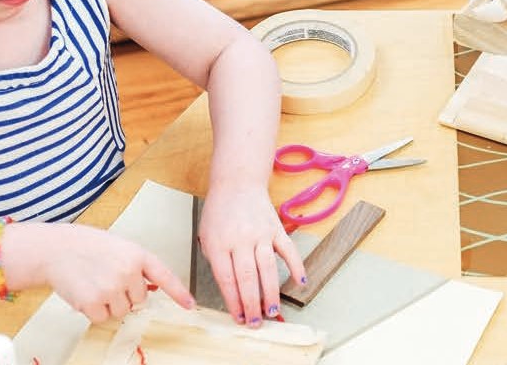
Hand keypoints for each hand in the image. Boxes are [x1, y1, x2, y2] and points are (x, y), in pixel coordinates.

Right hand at [43, 224, 193, 322]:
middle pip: (139, 300)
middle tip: (107, 278)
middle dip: (125, 294)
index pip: (164, 275)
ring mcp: (111, 288)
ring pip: (121, 312)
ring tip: (95, 283)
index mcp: (137, 254)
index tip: (190, 304)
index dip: (178, 292)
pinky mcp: (94, 303)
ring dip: (109, 304)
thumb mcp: (119, 247)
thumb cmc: (87, 246)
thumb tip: (148, 289)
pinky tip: (86, 292)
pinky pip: (102, 318)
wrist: (57, 249)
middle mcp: (128, 271)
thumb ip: (137, 266)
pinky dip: (94, 311)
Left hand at [198, 182, 304, 327]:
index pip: (227, 279)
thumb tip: (230, 290)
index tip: (238, 318)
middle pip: (248, 277)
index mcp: (219, 244)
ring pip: (268, 268)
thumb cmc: (219, 211)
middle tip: (256, 323)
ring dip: (271, 292)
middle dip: (252, 304)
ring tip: (273, 312)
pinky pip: (288, 250)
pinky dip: (296, 266)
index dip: (233, 302)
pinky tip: (300, 282)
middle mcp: (240, 240)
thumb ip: (215, 260)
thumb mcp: (206, 235)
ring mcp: (260, 233)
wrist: (237, 182)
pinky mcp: (275, 228)